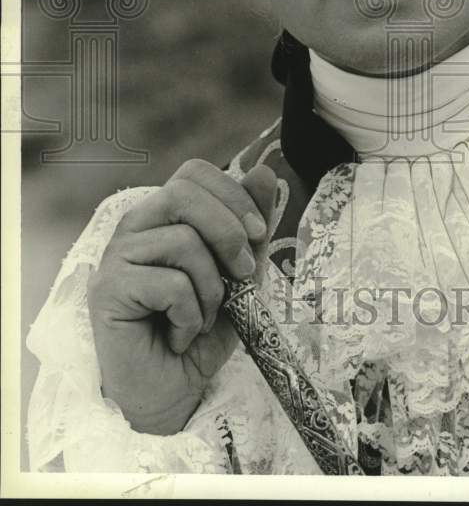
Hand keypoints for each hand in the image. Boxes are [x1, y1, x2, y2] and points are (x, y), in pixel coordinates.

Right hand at [87, 158, 276, 435]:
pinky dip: (191, 315)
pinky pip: (170, 284)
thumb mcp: (240, 274)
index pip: (194, 172)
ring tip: (203, 318)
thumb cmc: (201, 331)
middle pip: (185, 193)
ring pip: (182, 240)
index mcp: (163, 215)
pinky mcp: (108, 291)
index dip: (232, 194)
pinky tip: (179, 336)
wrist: (172, 393)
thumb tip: (264, 172)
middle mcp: (134, 227)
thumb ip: (251, 226)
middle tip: (242, 275)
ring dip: (212, 288)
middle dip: (228, 232)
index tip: (258, 234)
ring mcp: (116, 257)